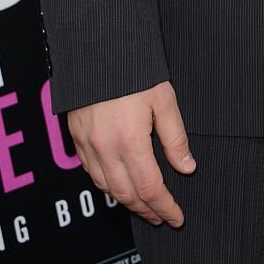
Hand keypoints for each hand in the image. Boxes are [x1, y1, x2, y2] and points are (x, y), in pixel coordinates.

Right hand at [68, 81, 194, 225]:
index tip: (176, 216)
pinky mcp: (77, 136)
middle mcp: (105, 147)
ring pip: (106, 187)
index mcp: (130, 140)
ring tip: (143, 205)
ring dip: (126, 201)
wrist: (98, 47)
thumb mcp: (164, 98)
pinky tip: (117, 182)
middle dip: (146, 211)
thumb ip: (175, 137)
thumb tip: (186, 167)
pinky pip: (90, 172)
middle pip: (127, 194)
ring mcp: (87, 144)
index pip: (150, 188)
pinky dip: (106, 184)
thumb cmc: (133, 68)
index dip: (165, 207)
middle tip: (162, 217)